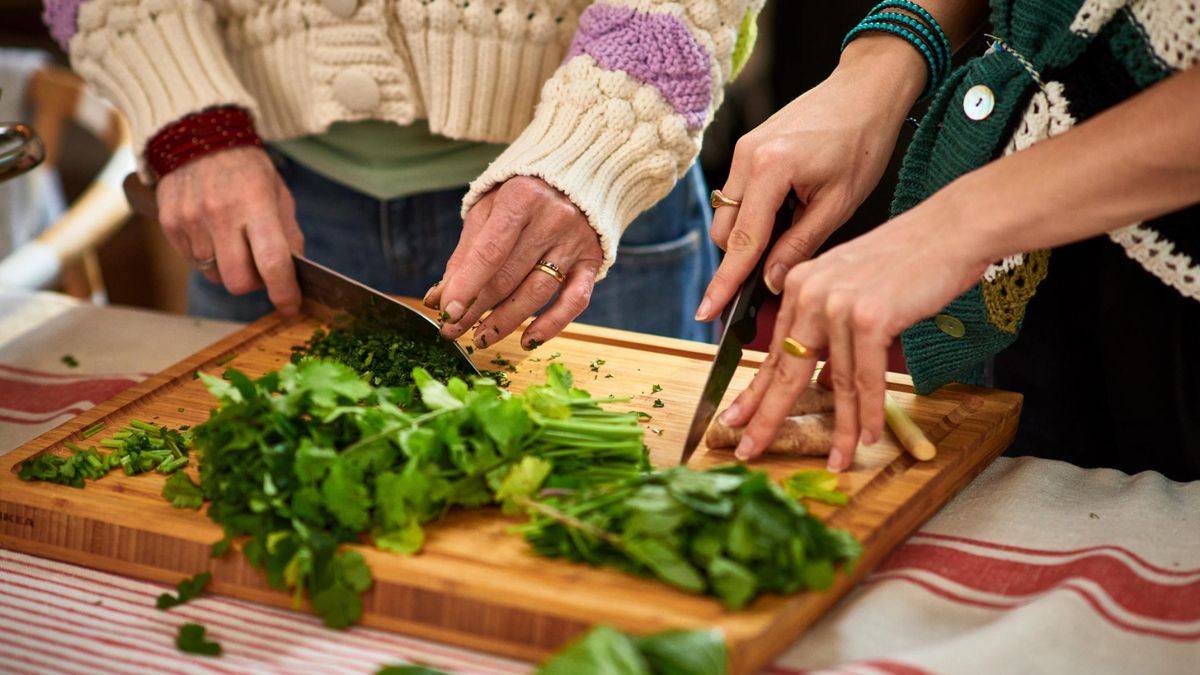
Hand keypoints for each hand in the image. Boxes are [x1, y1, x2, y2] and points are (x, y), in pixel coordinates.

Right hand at [156, 146, 304, 313]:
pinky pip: (192, 261)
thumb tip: (296, 273)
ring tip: (233, 239)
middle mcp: (220, 213)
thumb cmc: (246, 168)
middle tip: (260, 268)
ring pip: (214, 275)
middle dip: (254, 284)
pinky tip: (212, 232)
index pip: (272, 262)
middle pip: (238, 281)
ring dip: (229, 267)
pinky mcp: (169, 224)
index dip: (284, 292)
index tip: (291, 306)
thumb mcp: (278, 193)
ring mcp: (190, 220)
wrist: (196, 135)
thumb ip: (289, 233)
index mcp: (255, 203)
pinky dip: (207, 256)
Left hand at [424, 177, 603, 348]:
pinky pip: (575, 300)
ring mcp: (575, 242)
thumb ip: (466, 253)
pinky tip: (528, 340)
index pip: (490, 252)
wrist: (575, 177)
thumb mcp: (487, 211)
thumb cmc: (521, 195)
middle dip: (477, 308)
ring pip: (537, 292)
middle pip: (509, 276)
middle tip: (453, 331)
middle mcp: (552, 219)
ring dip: (506, 321)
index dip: (466, 286)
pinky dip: (552, 324)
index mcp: (521, 198)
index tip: (447, 312)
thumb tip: (440, 297)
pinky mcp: (592, 261)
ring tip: (480, 338)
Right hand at [696, 38, 926, 321]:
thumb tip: (768, 283)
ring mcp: (741, 150)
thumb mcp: (838, 204)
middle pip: (724, 232)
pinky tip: (787, 210)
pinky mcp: (746, 148)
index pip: (741, 242)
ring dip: (748, 235)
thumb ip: (799, 245)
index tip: (708, 313)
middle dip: (741, 259)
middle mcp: (745, 158)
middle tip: (776, 274)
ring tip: (792, 229)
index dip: (725, 282)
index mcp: (770, 170)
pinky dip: (753, 213)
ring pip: (727, 214)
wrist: (865, 90)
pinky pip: (737, 194)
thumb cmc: (861, 142)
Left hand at [718, 188, 988, 470]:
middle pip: (786, 370)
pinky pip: (866, 378)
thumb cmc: (911, 260)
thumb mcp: (856, 293)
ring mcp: (838, 305)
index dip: (754, 392)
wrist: (952, 230)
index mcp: (800, 285)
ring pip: (835, 382)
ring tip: (838, 460)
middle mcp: (811, 293)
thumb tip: (827, 384)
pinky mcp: (870, 317)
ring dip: (841, 429)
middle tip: (749, 449)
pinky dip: (870, 412)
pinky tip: (869, 437)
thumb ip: (834, 334)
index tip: (735, 419)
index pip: (772, 351)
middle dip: (768, 417)